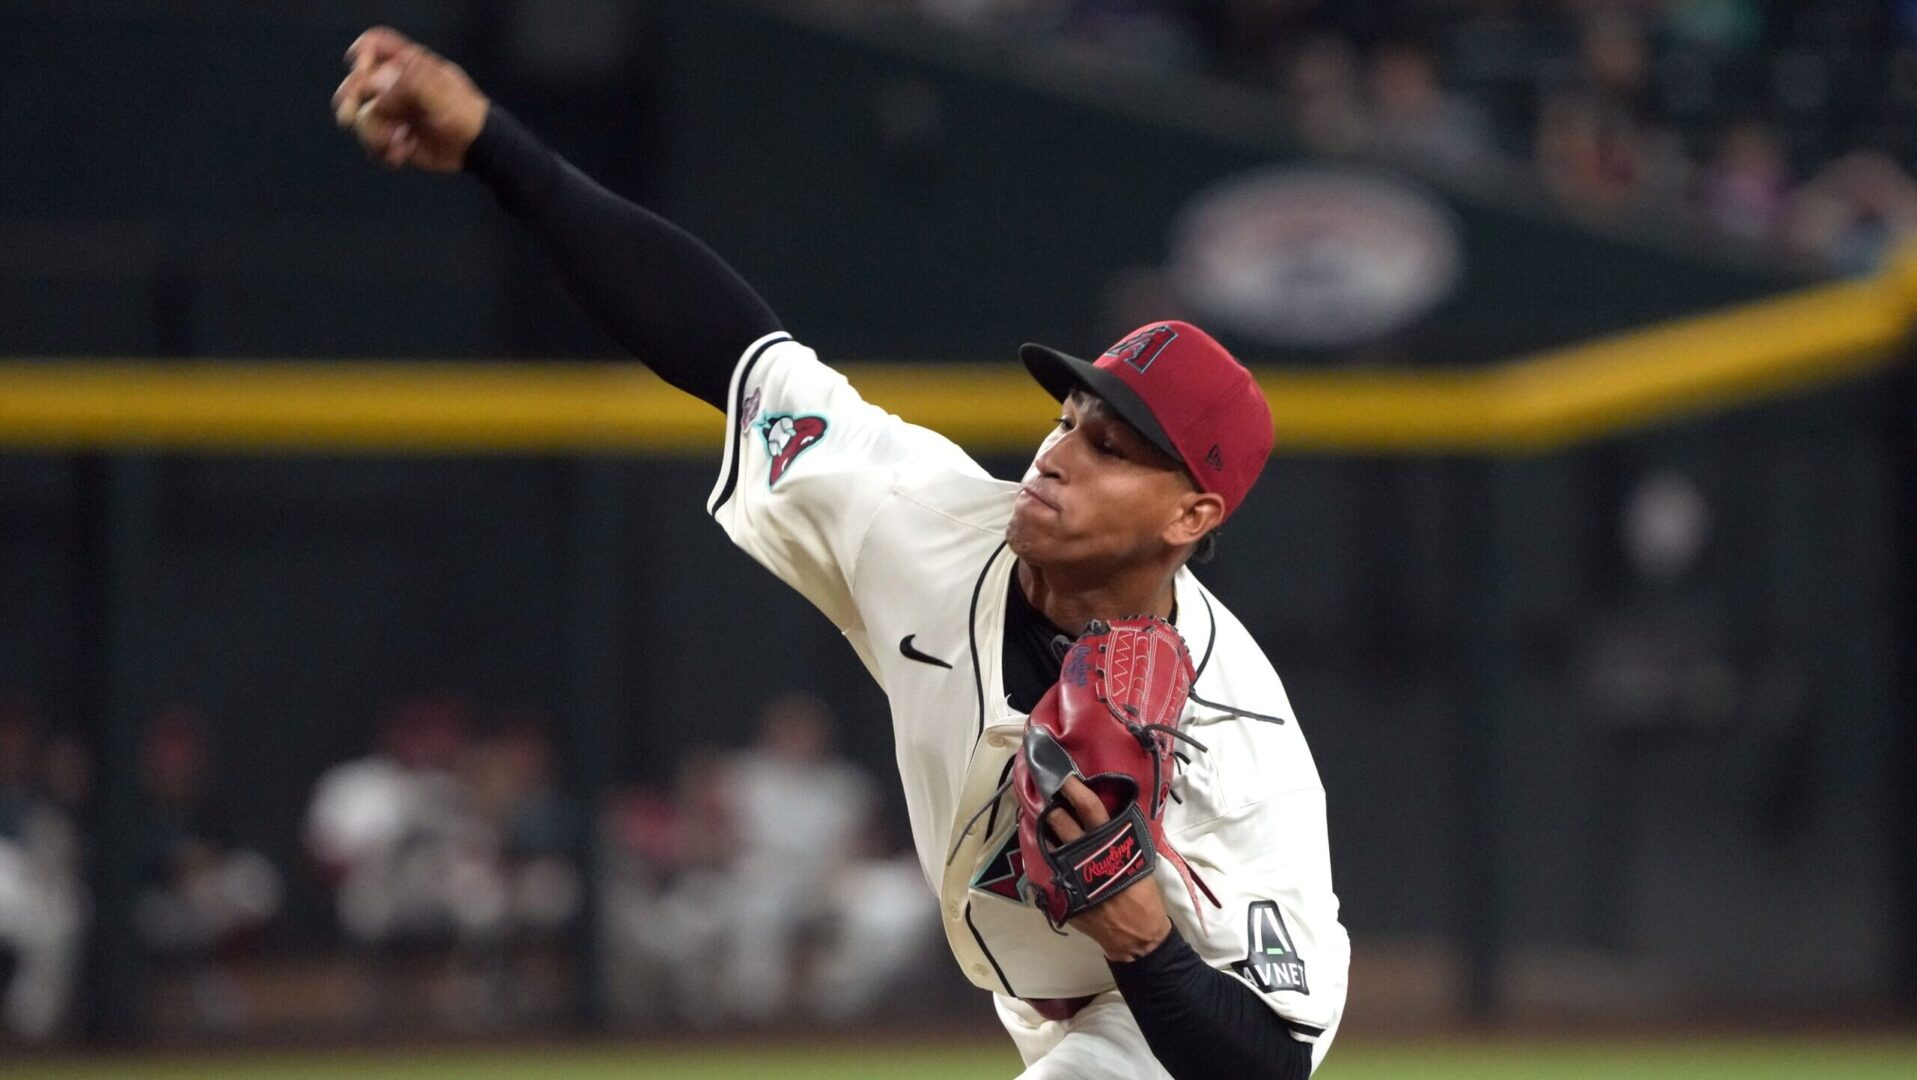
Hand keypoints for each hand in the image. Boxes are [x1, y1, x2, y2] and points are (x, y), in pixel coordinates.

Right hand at [332, 27, 488, 170]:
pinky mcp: (391, 136)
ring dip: (376, 133)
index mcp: (407, 65)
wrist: (475, 147)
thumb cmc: (463, 112)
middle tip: (348, 116)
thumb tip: (377, 98)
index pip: (375, 45)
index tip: (362, 67)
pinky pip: (372, 143)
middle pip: (356, 83)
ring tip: (401, 140)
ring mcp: (391, 111)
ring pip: (361, 118)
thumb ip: (407, 85)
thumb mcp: (439, 92)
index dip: (364, 53)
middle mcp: (394, 86)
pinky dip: (384, 151)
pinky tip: (402, 153)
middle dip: (351, 100)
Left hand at [1045, 775, 1172, 961]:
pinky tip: (1047, 854)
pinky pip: (1046, 869)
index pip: (1088, 807)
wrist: (1134, 934)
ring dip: (1045, 831)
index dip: (1074, 788)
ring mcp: (1069, 874)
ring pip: (1048, 843)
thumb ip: (1118, 836)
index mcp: (1108, 842)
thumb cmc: (1141, 893)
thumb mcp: (1137, 857)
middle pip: (1059, 821)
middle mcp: (1085, 854)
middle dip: (1052, 807)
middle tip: (1049, 798)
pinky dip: (1045, 859)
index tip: (1064, 775)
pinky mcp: (1060, 892)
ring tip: (1043, 823)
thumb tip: (1101, 814)